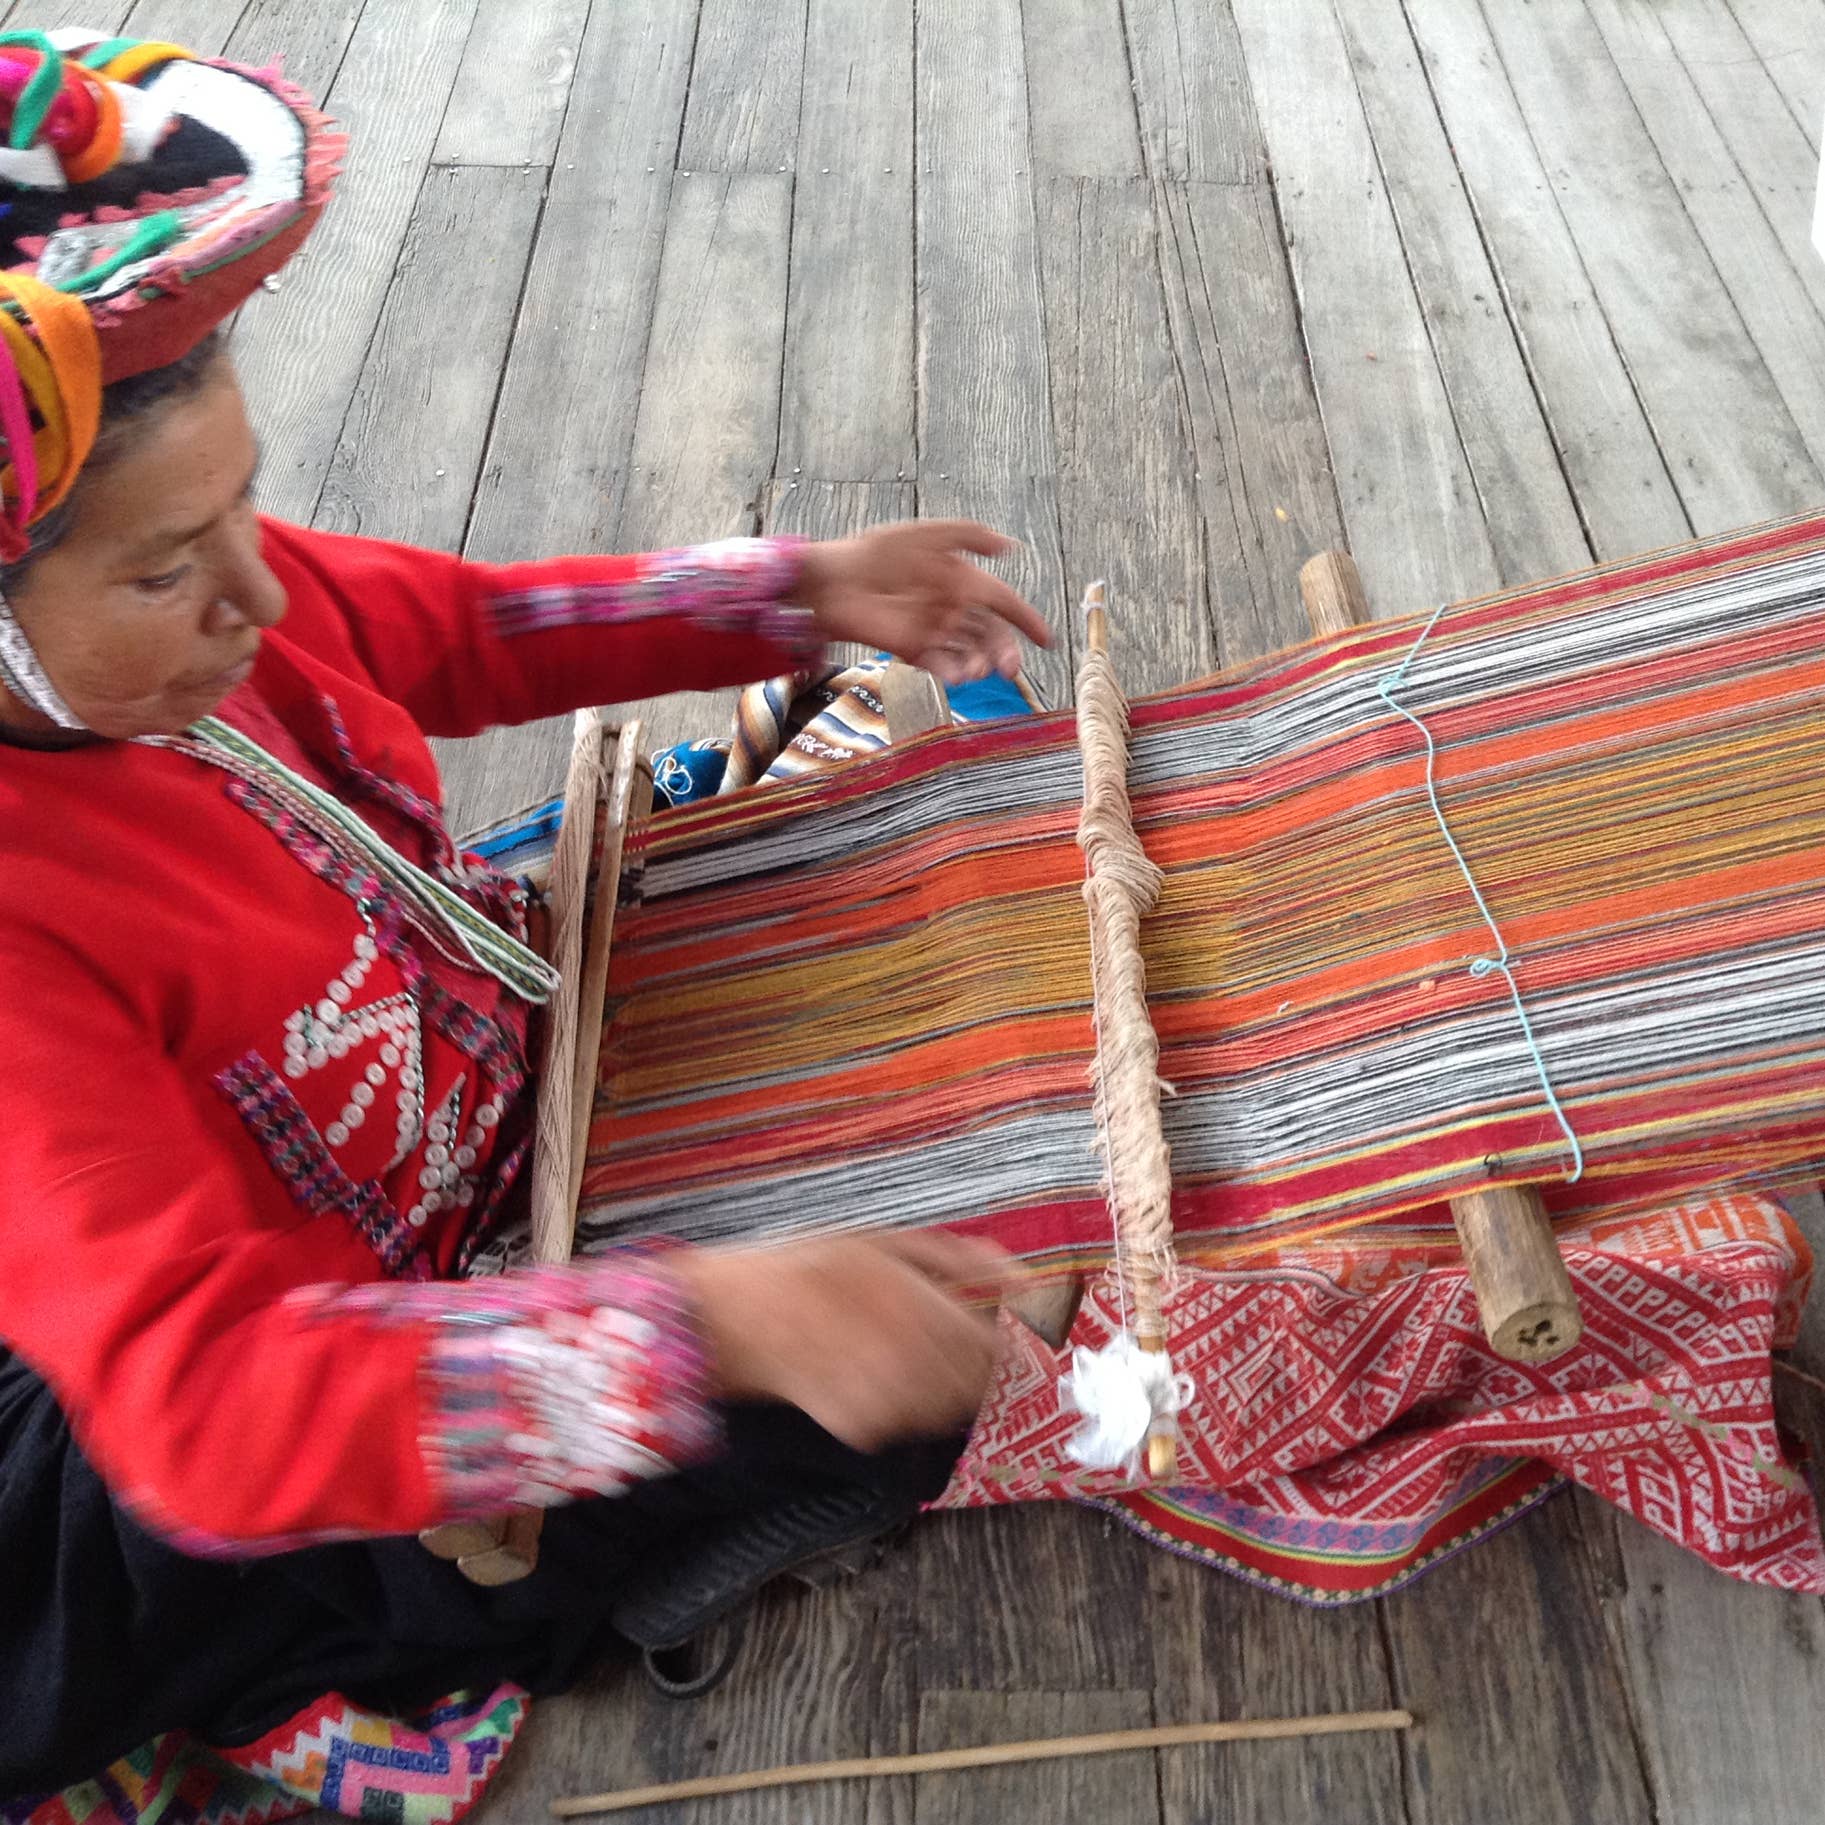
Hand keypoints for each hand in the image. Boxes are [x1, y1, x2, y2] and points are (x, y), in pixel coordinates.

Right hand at [672, 1231, 1012, 1451]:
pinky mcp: (866, 1430)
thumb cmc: (813, 1268)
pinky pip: (912, 1422)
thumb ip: (960, 1260)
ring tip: (905, 1348)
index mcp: (924, 1310)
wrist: (737, 1318)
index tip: (1018, 1330)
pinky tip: (873, 1370)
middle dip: (982, 1361)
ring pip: (952, 1405)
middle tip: (955, 1336)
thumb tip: (1021, 1276)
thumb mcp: (886, 1241)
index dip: (1020, 1342)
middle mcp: (913, 1365)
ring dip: (948, 1382)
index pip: (1006, 1347)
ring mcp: (889, 1404)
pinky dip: (907, 1402)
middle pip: (985, 1382)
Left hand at [796, 521, 1052, 685]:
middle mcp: (953, 609)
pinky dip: (954, 672)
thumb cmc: (878, 551)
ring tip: (979, 670)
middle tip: (1011, 669)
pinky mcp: (913, 650)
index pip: (1004, 603)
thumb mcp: (927, 534)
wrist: (836, 579)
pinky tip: (959, 675)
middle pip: (991, 635)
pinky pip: (942, 665)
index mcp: (963, 581)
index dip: (1026, 620)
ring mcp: (934, 632)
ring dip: (981, 664)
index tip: (1047, 639)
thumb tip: (1008, 547)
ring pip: (971, 653)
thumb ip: (968, 536)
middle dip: (1005, 652)